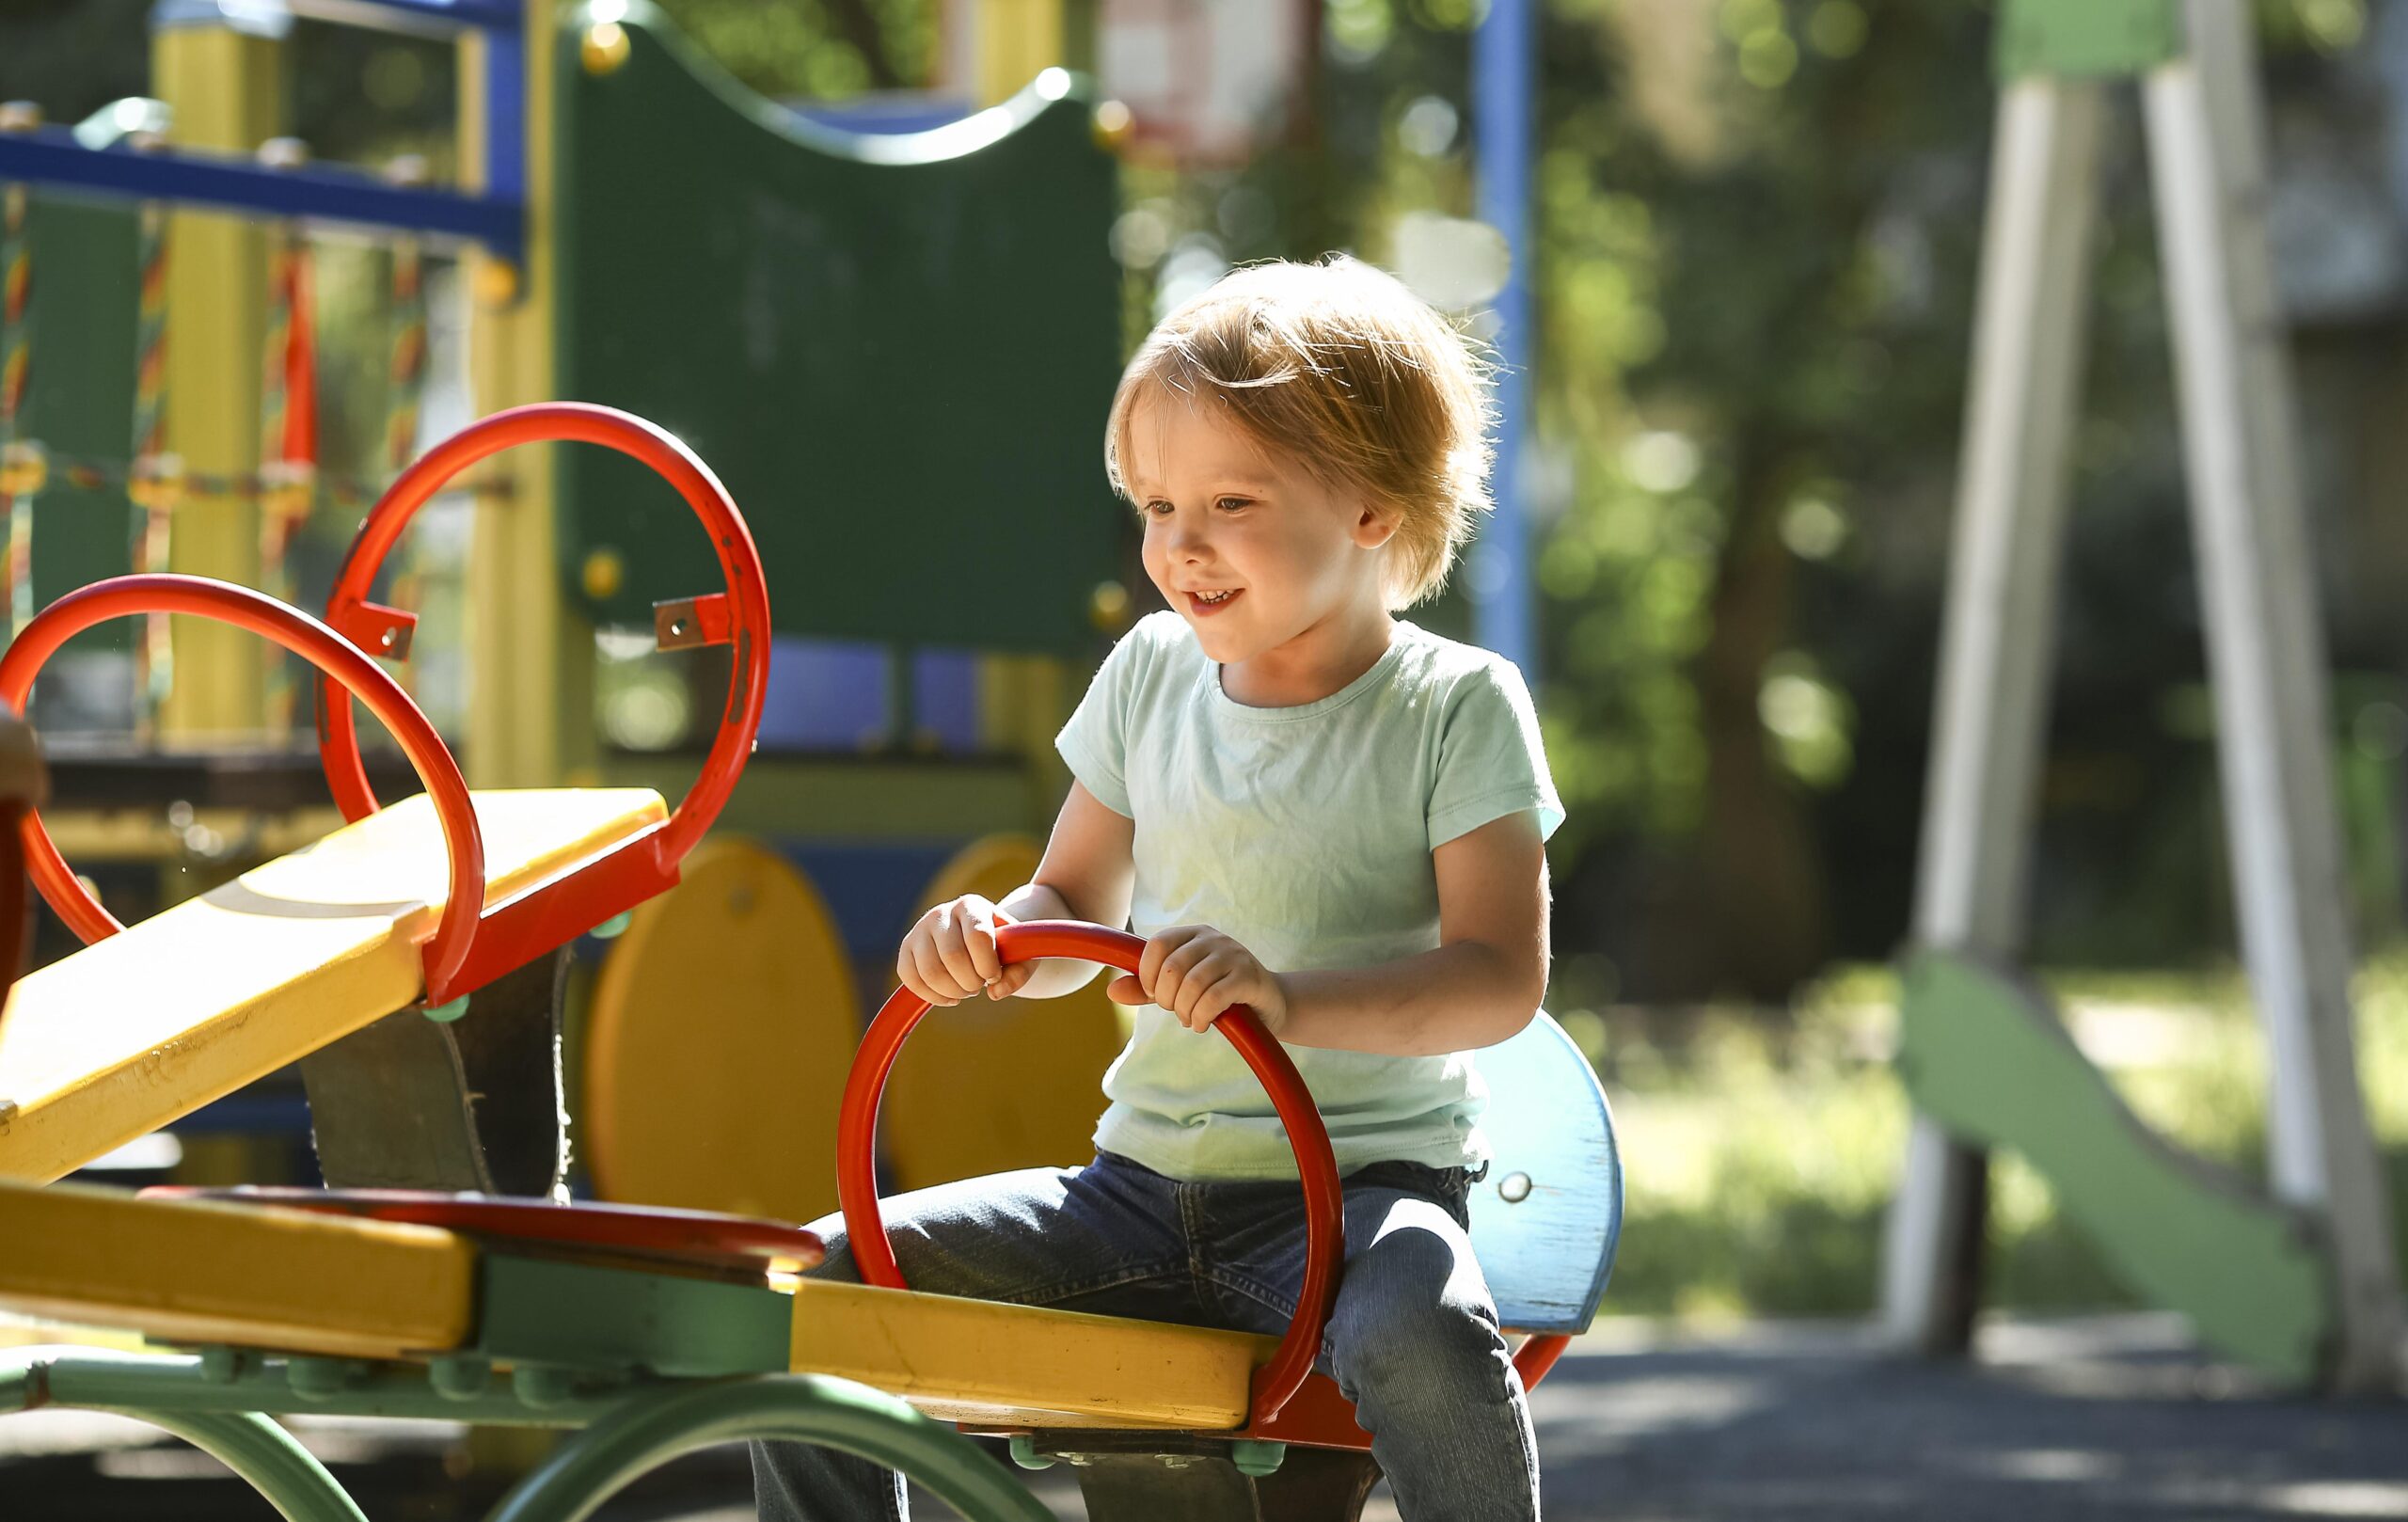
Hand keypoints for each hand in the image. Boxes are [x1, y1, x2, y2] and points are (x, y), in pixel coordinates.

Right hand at [897, 895, 1032, 1006]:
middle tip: (980, 984)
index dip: (988, 964)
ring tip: (967, 988)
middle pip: (952, 956)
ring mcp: (919, 930)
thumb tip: (995, 992)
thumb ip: (1020, 972)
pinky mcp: (906, 951)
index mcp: (971, 905)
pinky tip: (951, 996)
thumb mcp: (1022, 955)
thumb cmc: (1003, 947)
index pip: (977, 936)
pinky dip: (933, 996)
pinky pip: (911, 980)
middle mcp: (941, 913)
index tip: (994, 975)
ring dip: (954, 991)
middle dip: (971, 982)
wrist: (978, 939)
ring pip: (930, 972)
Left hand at [1107, 924, 1288, 1035]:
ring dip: (1184, 1011)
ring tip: (1190, 1020)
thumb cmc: (1219, 993)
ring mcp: (1233, 955)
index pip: (1157, 944)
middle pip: (1172, 968)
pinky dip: (1200, 1017)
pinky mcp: (1248, 976)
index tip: (1155, 994)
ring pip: (1192, 985)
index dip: (1147, 973)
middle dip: (1167, 999)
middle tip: (1177, 1012)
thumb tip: (1111, 991)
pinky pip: (1213, 998)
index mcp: (1193, 934)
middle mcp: (1213, 939)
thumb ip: (1148, 989)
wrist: (1269, 1004)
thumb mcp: (1180, 990)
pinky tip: (1203, 1023)